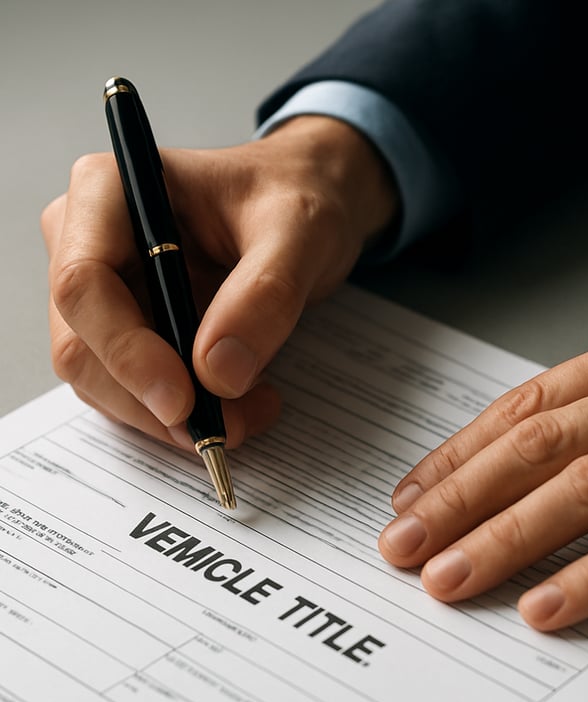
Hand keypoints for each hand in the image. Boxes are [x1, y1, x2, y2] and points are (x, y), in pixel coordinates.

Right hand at [41, 116, 398, 448]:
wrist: (304, 207)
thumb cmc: (294, 196)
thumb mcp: (299, 232)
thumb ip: (265, 294)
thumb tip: (218, 373)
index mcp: (108, 192)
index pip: (83, 284)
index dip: (126, 353)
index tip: (183, 400)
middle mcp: (88, 242)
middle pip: (84, 346)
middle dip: (154, 400)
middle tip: (232, 424)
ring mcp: (105, 293)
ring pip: (104, 382)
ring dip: (173, 417)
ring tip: (252, 410)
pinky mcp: (128, 332)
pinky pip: (134, 392)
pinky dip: (183, 414)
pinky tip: (238, 405)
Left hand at [378, 309, 587, 629]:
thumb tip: (534, 447)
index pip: (528, 405)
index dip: (459, 452)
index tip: (413, 492)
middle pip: (539, 447)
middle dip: (458, 499)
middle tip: (402, 545)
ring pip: (586, 490)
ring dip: (505, 537)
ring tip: (449, 578)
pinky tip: (548, 606)